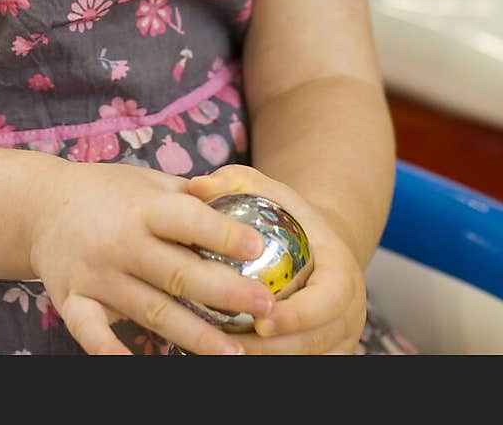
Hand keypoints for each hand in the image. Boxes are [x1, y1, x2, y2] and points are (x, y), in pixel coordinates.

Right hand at [27, 159, 279, 354]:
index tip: (256, 246)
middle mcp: (121, 242)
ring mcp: (97, 275)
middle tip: (265, 307)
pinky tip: (137, 369)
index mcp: (143, 207)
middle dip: (224, 292)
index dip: (221, 233)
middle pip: (178, 273)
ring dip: (194, 335)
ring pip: (152, 310)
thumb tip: (243, 197)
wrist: (39, 205)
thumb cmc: (107, 192)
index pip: (187, 219)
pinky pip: (93, 333)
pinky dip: (112, 353)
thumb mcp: (147, 180)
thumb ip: (190, 195)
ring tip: (233, 353)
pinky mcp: (74, 300)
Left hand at [186, 165, 366, 354]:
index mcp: (342, 272)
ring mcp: (342, 336)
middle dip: (273, 349)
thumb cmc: (288, 214)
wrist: (319, 243)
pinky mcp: (330, 353)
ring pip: (310, 360)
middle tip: (231, 346)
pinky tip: (235, 357)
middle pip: (315, 341)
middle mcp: (349, 310)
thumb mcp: (265, 188)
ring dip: (269, 360)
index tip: (261, 320)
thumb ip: (234, 181)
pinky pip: (306, 365)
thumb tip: (197, 187)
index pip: (327, 301)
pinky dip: (272, 363)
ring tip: (228, 354)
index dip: (297, 316)